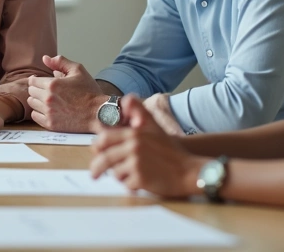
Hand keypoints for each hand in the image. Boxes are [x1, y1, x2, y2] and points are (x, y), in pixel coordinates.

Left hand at [27, 54, 109, 132]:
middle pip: (31, 92)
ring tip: (49, 100)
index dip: (36, 80)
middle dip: (37, 89)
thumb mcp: (78, 71)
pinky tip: (49, 110)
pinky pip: (35, 116)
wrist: (99, 113)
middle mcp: (48, 99)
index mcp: (52, 84)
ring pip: (32, 103)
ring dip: (38, 100)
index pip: (32, 81)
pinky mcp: (51, 124)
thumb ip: (60, 62)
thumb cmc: (90, 92)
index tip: (41, 82)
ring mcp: (49, 112)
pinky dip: (39, 112)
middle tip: (47, 91)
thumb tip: (45, 58)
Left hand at [88, 95, 202, 197]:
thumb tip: (127, 98)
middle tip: (94, 174)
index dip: (97, 148)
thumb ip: (140, 111)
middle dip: (97, 168)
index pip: (104, 139)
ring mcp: (136, 163)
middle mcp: (133, 147)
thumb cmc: (170, 150)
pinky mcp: (140, 179)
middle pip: (104, 159)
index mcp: (133, 134)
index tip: (96, 154)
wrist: (189, 170)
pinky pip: (125, 185)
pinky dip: (130, 186)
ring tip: (131, 175)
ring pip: (115, 173)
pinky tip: (140, 183)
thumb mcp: (155, 126)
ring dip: (120, 176)